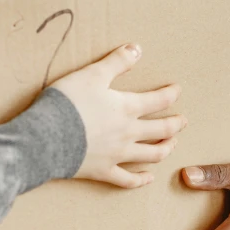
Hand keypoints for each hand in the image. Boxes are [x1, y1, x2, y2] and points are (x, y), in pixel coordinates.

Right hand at [52, 44, 186, 188]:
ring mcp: (117, 155)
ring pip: (151, 155)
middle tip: (183, 121)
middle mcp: (128, 133)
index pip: (158, 100)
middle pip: (161, 130)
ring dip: (165, 149)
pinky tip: (148, 178)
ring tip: (172, 144)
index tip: (178, 90)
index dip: (171, 94)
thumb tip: (137, 48)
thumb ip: (116, 62)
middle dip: (175, 124)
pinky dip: (140, 180)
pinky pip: (127, 180)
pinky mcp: (103, 172)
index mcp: (127, 108)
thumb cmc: (68, 103)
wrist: (46, 136)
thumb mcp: (92, 74)